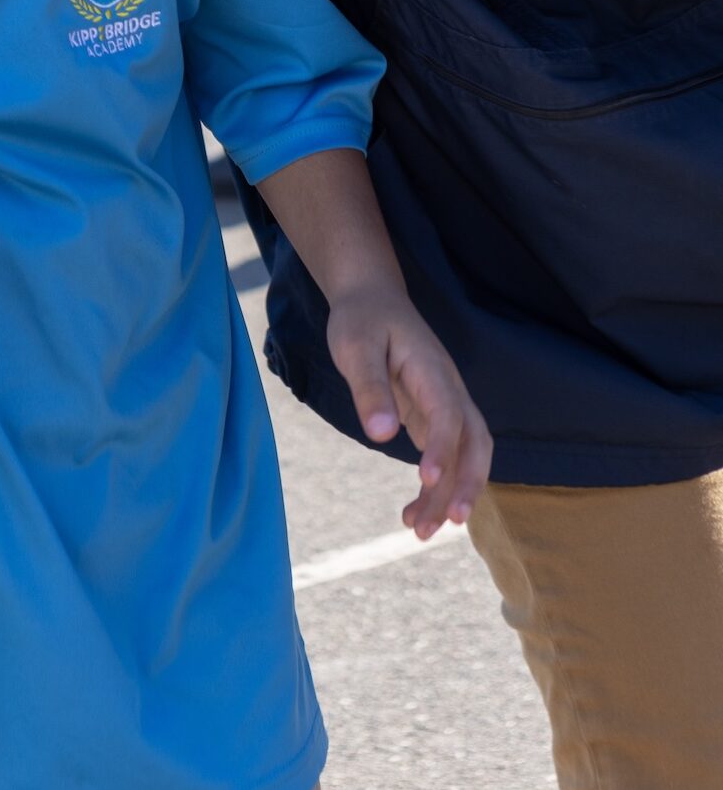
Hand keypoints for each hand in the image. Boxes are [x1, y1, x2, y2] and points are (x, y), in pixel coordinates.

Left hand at [326, 290, 490, 538]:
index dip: (442, 447)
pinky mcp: (433, 417)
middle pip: (475, 442)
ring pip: (463, 457)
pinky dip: (435, 488)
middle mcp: (448, 390)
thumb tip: (381, 436)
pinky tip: (411, 513)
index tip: (425, 479)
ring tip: (418, 531)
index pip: (448, 413)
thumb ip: (369, 389)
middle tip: (447, 522)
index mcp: (432, 369)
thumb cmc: (362, 320)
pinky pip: (446, 458)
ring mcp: (445, 405)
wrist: (372, 298)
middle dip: (468, 483)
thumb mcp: (354, 346)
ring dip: (448, 495)